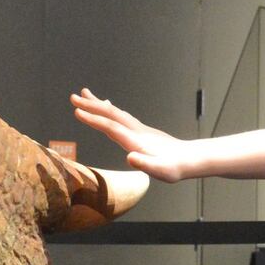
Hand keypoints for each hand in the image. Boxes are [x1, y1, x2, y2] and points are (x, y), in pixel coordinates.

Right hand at [71, 89, 191, 182]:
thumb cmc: (174, 168)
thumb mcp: (161, 171)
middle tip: (73, 97)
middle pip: (111, 115)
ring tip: (85, 94)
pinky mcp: (142, 131)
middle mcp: (136, 131)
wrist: (191, 159)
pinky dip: (110, 110)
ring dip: (99, 104)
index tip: (77, 112)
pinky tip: (107, 106)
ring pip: (116, 113)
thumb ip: (145, 164)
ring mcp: (139, 129)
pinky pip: (122, 116)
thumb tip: (130, 158)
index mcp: (136, 141)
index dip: (94, 120)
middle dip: (91, 106)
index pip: (111, 127)